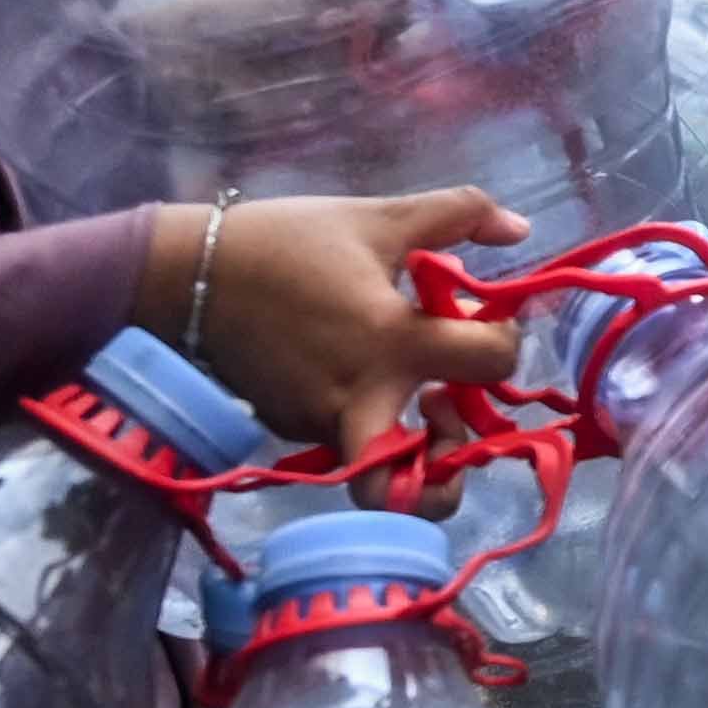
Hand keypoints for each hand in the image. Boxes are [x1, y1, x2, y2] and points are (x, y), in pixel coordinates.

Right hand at [149, 187, 530, 454]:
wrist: (187, 274)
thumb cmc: (288, 242)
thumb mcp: (377, 218)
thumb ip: (457, 215)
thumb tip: (520, 228)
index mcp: (395, 341)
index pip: (490, 364)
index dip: (507, 342)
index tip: (488, 321)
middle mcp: (362, 401)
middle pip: (418, 492)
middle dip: (449, 473)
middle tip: (448, 414)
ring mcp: (322, 425)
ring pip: (382, 469)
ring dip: (410, 450)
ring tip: (412, 402)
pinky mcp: (290, 431)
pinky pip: (346, 440)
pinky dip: (365, 420)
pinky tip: (357, 376)